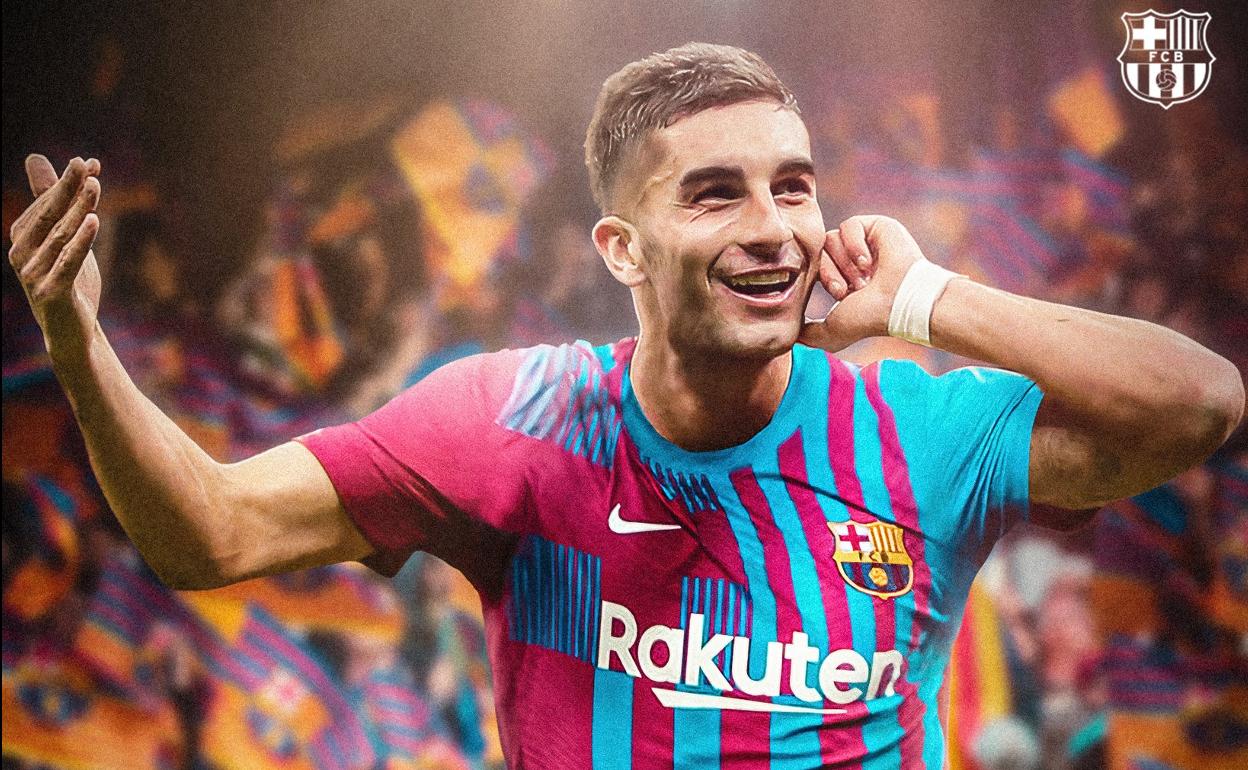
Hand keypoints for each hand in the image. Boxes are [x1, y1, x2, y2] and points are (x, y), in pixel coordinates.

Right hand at [7, 155, 102, 358]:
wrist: (72, 331)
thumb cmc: (67, 280)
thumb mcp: (60, 238)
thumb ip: (51, 201)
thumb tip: (35, 157)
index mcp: (21, 239)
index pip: (44, 205)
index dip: (65, 183)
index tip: (88, 162)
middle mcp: (21, 255)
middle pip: (49, 216)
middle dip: (67, 188)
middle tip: (85, 165)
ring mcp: (34, 275)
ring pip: (61, 236)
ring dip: (78, 209)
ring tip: (95, 186)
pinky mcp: (52, 293)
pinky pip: (69, 261)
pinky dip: (81, 240)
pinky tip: (93, 220)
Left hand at [799, 215, 925, 351]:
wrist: (899, 302)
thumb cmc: (869, 317)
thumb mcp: (832, 332)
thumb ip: (808, 334)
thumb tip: (789, 335)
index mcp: (841, 278)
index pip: (813, 267)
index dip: (825, 278)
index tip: (842, 294)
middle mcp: (850, 260)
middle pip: (819, 251)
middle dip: (833, 272)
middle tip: (852, 288)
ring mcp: (862, 242)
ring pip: (830, 238)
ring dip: (846, 262)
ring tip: (864, 277)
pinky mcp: (874, 226)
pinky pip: (849, 225)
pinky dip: (855, 244)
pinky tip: (868, 261)